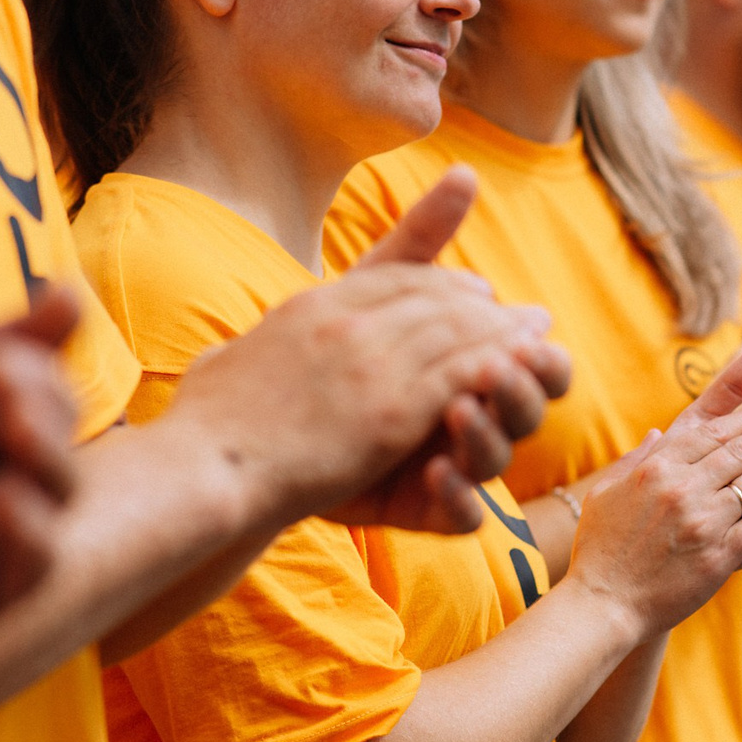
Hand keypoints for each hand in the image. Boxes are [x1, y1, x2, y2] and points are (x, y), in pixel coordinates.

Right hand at [161, 168, 571, 535]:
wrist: (207, 466)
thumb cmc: (204, 432)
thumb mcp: (221, 366)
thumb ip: (240, 353)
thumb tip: (226, 355)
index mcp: (309, 306)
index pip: (392, 276)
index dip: (441, 280)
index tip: (473, 289)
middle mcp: (345, 319)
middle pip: (435, 295)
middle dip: (486, 304)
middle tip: (525, 313)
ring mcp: (371, 360)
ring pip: (457, 330)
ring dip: (504, 334)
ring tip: (537, 340)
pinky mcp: (392, 408)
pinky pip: (458, 375)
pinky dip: (493, 369)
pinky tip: (515, 375)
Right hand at [567, 346, 741, 634]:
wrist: (602, 604)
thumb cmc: (599, 551)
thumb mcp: (605, 493)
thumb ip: (635, 459)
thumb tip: (659, 433)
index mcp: (656, 468)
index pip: (713, 433)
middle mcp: (682, 488)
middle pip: (741, 450)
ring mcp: (703, 521)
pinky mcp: (719, 554)